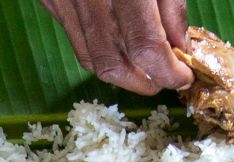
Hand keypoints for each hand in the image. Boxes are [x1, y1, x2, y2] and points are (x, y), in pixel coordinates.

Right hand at [38, 0, 192, 95]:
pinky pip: (75, 38)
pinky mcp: (50, 0)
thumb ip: (170, 7)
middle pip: (113, 65)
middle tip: (164, 77)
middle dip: (144, 81)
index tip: (183, 76)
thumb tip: (179, 49)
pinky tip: (116, 40)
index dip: (168, 71)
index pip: (145, 48)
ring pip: (90, 59)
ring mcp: (62, 0)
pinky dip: (99, 49)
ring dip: (121, 72)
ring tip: (142, 65)